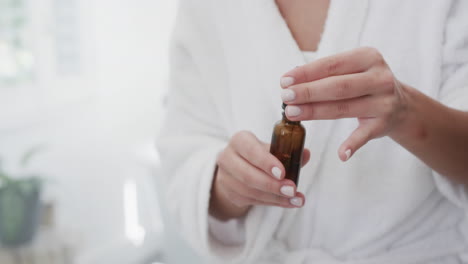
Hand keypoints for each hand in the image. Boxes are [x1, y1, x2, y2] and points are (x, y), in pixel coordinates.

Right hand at [209, 131, 309, 219]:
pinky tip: (286, 202)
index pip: (250, 150)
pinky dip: (271, 203)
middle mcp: (227, 157)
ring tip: (294, 199)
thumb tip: (305, 154)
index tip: (282, 173)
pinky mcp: (230, 193)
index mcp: (239, 141)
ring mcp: (225, 177)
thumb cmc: (259, 156)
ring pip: (249, 191)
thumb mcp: (272, 149)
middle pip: (248, 175)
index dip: (266, 162)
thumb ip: (288, 152)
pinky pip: (251, 201)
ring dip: (274, 197)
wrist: (238, 169)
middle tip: (291, 190)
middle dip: (272, 185)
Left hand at [280, 47, 408, 160]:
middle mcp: (379, 78)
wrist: (402, 106)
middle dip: (308, 92)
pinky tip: (340, 154)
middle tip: (285, 98)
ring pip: (344, 108)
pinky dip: (352, 145)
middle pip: (338, 86)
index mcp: (368, 57)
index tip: (284, 81)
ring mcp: (384, 102)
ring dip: (316, 112)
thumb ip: (324, 73)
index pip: (332, 64)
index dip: (306, 73)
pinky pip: (364, 135)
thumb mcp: (351, 70)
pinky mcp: (384, 125)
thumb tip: (290, 80)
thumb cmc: (363, 84)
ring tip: (292, 114)